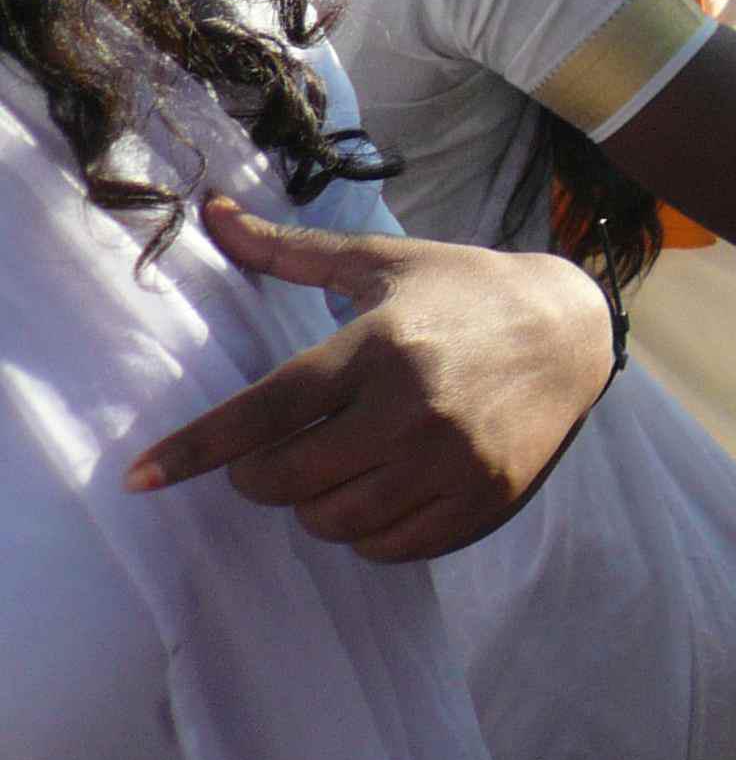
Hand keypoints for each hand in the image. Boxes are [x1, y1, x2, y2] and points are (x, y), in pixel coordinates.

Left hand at [127, 198, 615, 561]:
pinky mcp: (481, 499)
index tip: (139, 478)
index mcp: (380, 346)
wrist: (571, 330)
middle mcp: (413, 408)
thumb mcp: (381, 264)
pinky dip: (367, 532)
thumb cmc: (462, 292)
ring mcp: (451, 460)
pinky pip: (387, 547)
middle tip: (275, 453)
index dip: (197, 449)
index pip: (267, 411)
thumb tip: (211, 212)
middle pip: (288, 480)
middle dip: (261, 474)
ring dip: (315, 504)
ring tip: (336, 469)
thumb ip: (291, 253)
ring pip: (333, 521)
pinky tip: (380, 492)